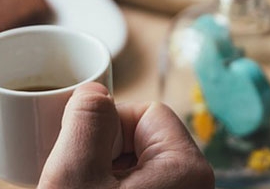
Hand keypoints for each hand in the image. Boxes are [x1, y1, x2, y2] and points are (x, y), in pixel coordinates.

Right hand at [40, 83, 213, 188]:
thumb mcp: (74, 175)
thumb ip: (86, 120)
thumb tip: (94, 89)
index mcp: (186, 167)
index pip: (146, 111)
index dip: (107, 127)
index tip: (86, 160)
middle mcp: (195, 184)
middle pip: (142, 137)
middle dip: (105, 153)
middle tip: (83, 184)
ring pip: (137, 165)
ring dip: (105, 175)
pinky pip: (138, 186)